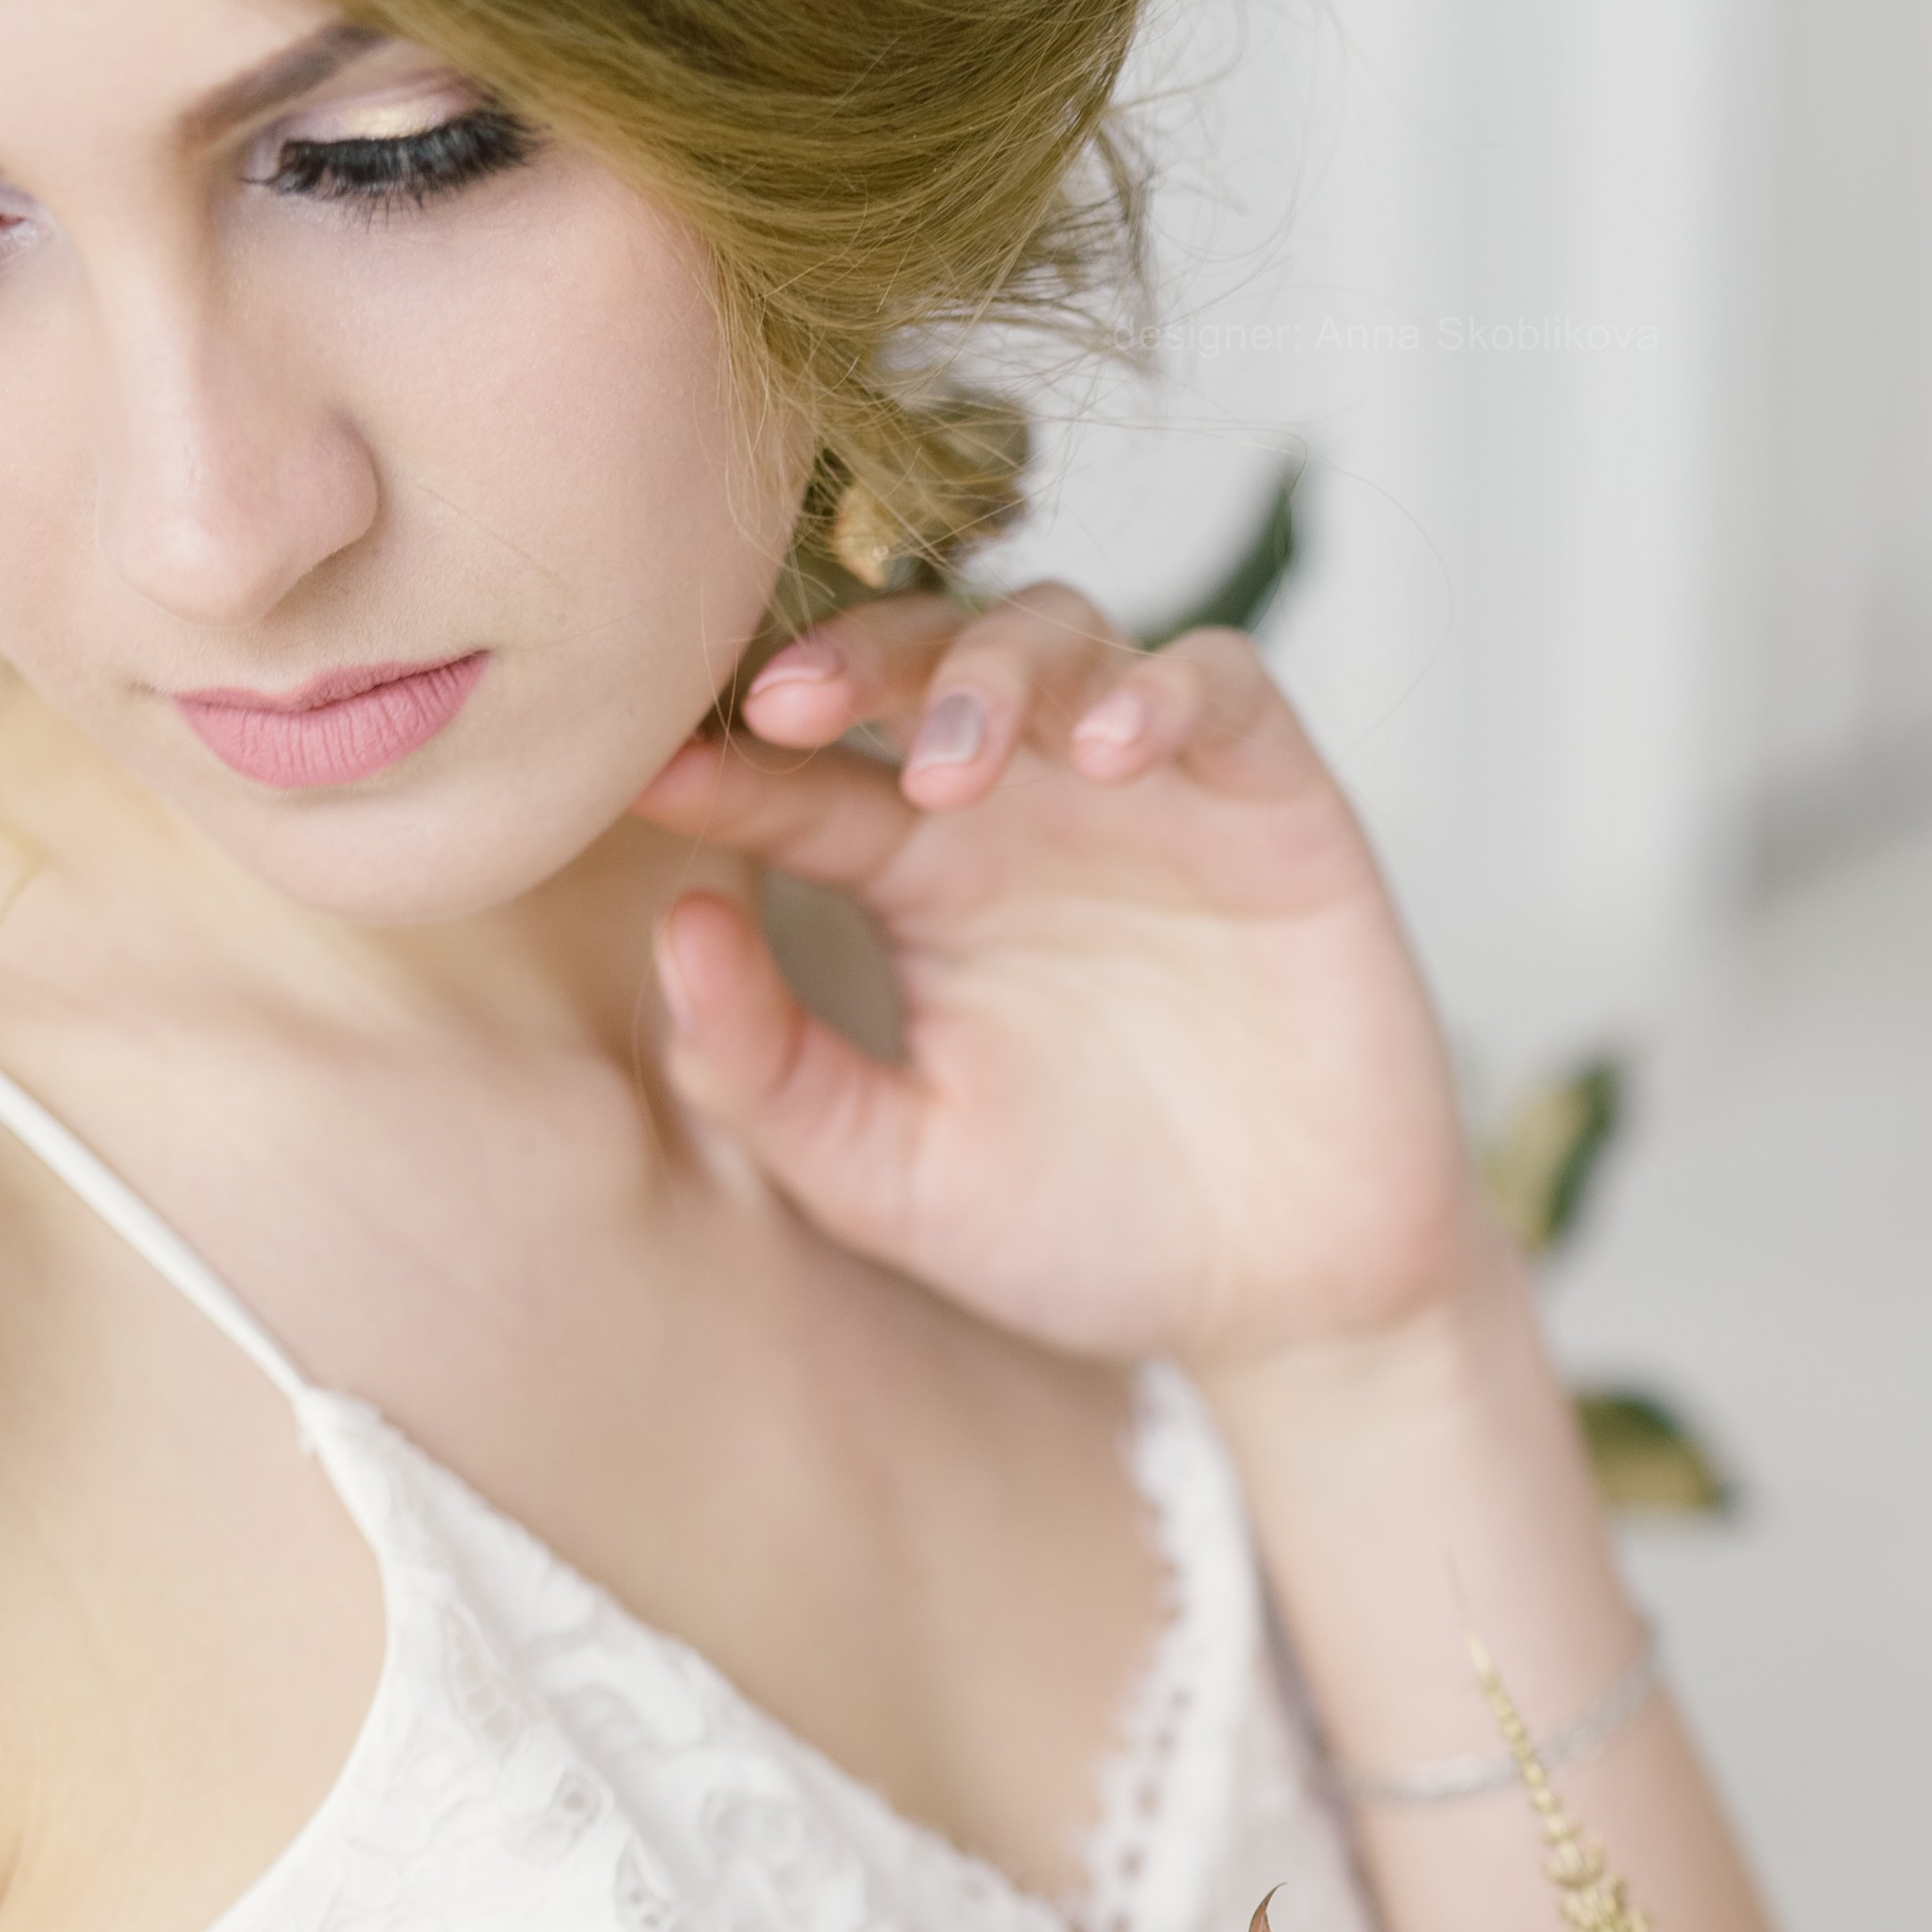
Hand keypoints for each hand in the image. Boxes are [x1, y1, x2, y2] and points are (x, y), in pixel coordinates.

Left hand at [634, 585, 1484, 1383]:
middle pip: (920, 656)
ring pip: (1060, 633)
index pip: (802, 781)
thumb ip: (773, 1076)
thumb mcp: (897, 1179)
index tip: (650, 771)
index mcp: (917, 881)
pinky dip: (1163, 691)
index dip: (728, 762)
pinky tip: (1108, 752)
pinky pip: (1220, 685)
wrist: (1281, 1298)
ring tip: (950, 759)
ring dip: (992, 669)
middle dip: (852, 660)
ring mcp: (1149, 792)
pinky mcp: (1273, 800)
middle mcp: (1023, 809)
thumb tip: (674, 927)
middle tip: (786, 708)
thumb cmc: (1086, 1234)